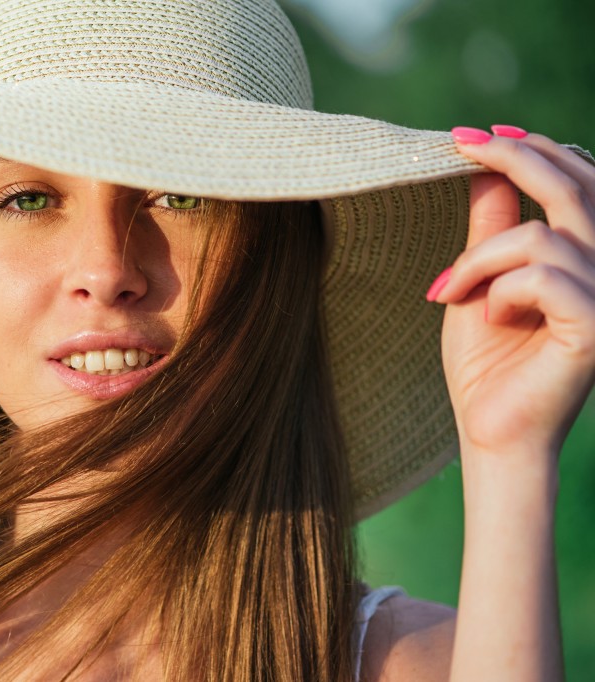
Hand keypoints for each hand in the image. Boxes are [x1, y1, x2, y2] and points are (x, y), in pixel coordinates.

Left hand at [431, 126, 594, 459]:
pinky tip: (488, 318)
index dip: (534, 150)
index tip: (472, 134)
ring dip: (480, 259)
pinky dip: (498, 291)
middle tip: (461, 144)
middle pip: (575, 188)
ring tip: (450, 291)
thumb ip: (493, 227)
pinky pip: (540, 277)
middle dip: (515, 157)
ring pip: (542, 236)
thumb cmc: (486, 364)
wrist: (490, 431)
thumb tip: (487, 167)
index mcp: (590, 256)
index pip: (579, 182)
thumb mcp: (481, 282)